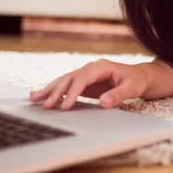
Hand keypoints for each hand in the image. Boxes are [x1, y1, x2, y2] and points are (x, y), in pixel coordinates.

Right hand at [29, 59, 150, 109]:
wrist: (139, 77)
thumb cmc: (136, 81)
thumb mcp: (132, 88)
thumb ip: (118, 94)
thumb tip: (103, 102)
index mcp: (101, 66)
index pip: (82, 79)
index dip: (73, 92)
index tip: (65, 106)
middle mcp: (90, 68)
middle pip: (69, 78)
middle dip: (56, 92)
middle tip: (46, 106)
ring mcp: (85, 74)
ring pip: (64, 81)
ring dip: (49, 90)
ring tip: (34, 98)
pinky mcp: (83, 82)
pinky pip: (66, 86)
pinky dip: (53, 91)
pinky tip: (40, 95)